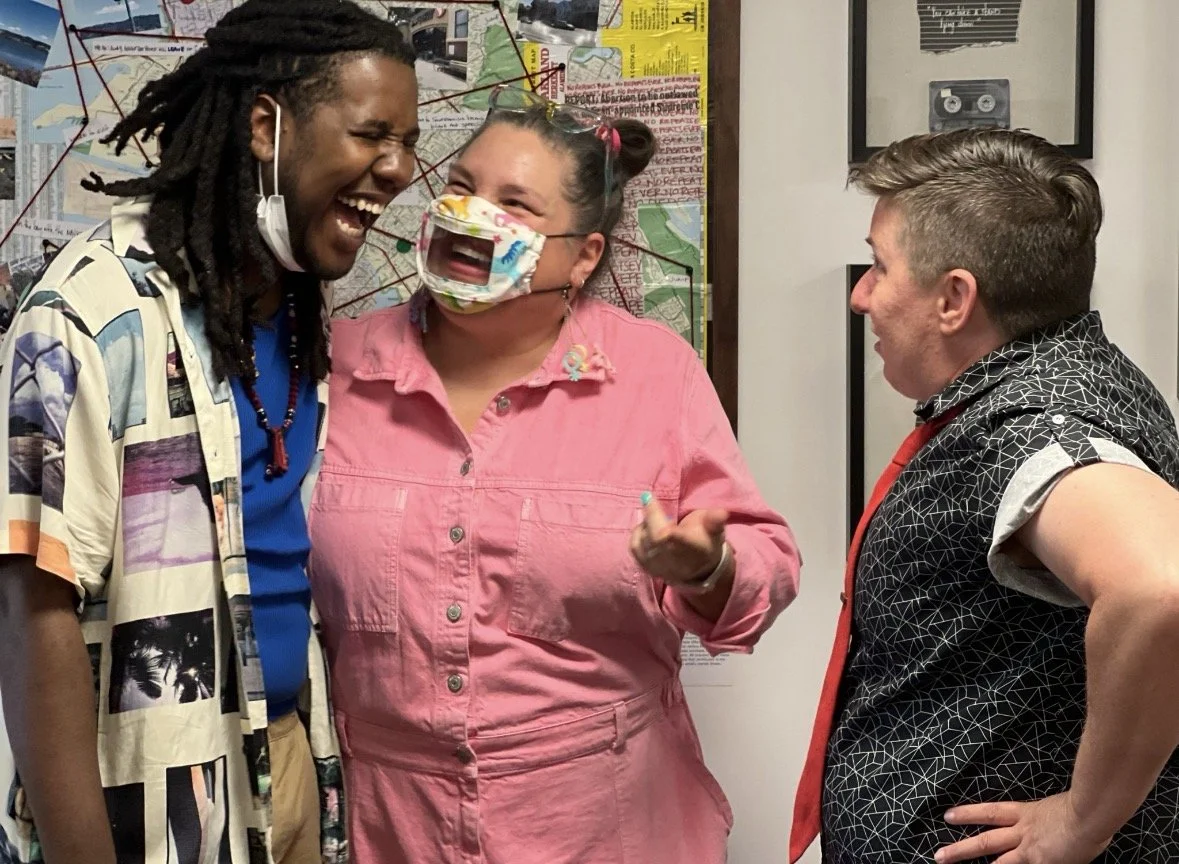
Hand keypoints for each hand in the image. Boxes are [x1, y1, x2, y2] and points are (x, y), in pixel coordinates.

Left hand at [629, 493, 727, 586]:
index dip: (667, 526)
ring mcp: (658, 566)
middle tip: (651, 499)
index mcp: (692, 548)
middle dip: (652, 515)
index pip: (677, 539)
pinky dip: (637, 533)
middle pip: (655, 537)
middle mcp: (673, 560)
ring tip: (655, 518)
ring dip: (645, 523)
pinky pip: (634, 546)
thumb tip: (722, 512)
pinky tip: (647, 528)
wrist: (698, 570)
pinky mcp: (646, 567)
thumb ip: (715, 520)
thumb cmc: (705, 542)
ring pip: (642, 539)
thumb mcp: (715, 530)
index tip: (652, 500)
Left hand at [936, 794, 1113, 863]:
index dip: (968, 814)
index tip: (949, 815)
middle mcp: (1023, 833)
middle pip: (985, 841)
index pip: (991, 812)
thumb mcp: (1060, 806)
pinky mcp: (1039, 863)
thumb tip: (1051, 822)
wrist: (1089, 814)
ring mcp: (1030, 851)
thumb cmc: (1083, 807)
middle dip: (961, 849)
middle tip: (939, 855)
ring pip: (997, 862)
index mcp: (1027, 814)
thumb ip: (1049, 817)